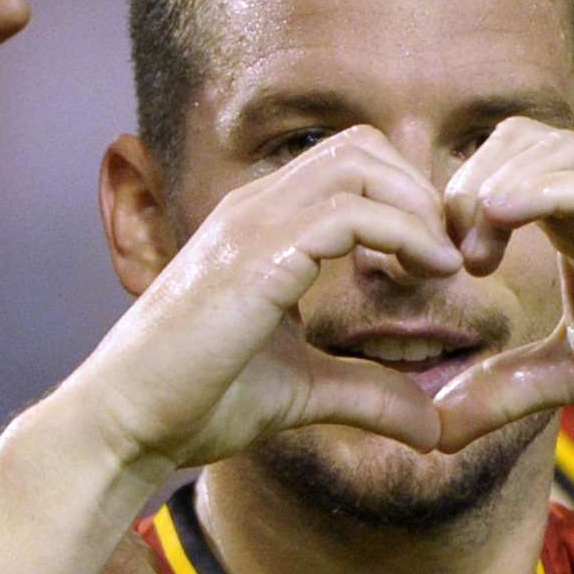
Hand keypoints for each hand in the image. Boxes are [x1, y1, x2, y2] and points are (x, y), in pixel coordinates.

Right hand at [78, 129, 462, 469]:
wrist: (125, 423)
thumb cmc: (193, 403)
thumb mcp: (302, 394)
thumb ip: (366, 395)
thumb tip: (433, 426)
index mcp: (260, 226)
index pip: (348, 166)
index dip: (405, 200)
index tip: (436, 261)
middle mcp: (254, 209)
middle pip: (361, 147)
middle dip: (419, 191)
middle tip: (448, 255)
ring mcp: (252, 225)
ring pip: (360, 164)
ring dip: (418, 208)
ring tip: (444, 265)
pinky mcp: (257, 258)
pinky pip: (350, 214)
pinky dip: (404, 234)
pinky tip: (429, 274)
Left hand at [432, 119, 573, 450]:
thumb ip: (509, 388)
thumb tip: (434, 430)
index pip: (503, 165)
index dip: (456, 200)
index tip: (437, 266)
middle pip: (519, 138)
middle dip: (467, 185)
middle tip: (453, 258)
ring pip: (555, 148)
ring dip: (497, 185)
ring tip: (475, 249)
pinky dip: (545, 188)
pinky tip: (504, 217)